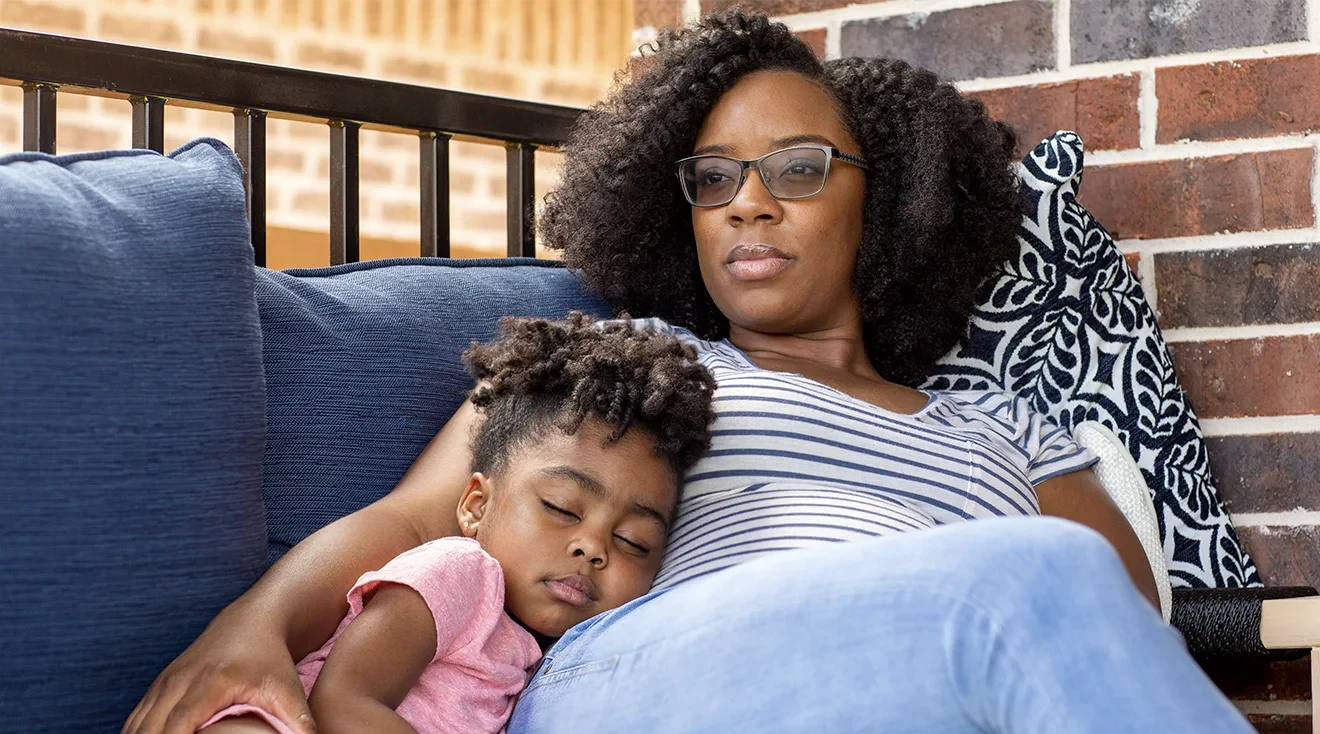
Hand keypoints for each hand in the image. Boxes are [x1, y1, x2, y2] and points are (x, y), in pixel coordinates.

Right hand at [122, 609, 314, 733]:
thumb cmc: (271, 657)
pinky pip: (135, 718)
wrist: (253, 620)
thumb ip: (297, 720)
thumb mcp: (287, 687)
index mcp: (209, 684)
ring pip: (136, 724)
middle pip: (149, 729)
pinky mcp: (159, 684)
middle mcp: (179, 682)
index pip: (176, 727)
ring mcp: (165, 682)